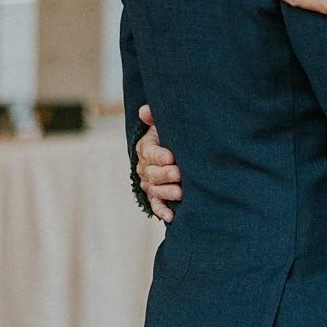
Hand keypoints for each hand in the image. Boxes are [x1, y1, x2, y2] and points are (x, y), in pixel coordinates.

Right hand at [135, 105, 182, 222]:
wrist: (177, 152)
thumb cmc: (173, 135)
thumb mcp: (166, 125)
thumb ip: (155, 117)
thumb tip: (144, 110)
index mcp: (146, 147)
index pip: (149, 152)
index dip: (159, 155)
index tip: (171, 157)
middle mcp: (144, 166)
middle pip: (151, 172)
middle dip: (165, 174)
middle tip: (179, 174)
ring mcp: (149, 183)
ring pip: (155, 189)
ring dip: (167, 192)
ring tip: (181, 192)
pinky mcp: (156, 196)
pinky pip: (156, 205)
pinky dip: (162, 211)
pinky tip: (171, 216)